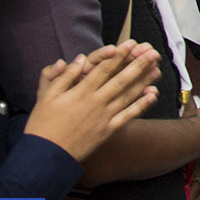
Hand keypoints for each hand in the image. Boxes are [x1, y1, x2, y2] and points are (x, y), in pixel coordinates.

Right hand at [25, 41, 161, 161]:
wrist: (46, 156)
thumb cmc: (43, 124)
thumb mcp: (47, 96)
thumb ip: (64, 76)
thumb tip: (80, 58)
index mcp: (80, 92)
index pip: (103, 69)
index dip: (118, 55)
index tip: (131, 43)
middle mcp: (95, 102)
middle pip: (120, 80)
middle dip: (138, 65)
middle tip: (153, 53)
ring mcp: (103, 117)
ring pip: (127, 96)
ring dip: (144, 82)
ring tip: (157, 69)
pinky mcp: (107, 131)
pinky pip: (127, 116)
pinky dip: (141, 105)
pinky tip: (152, 95)